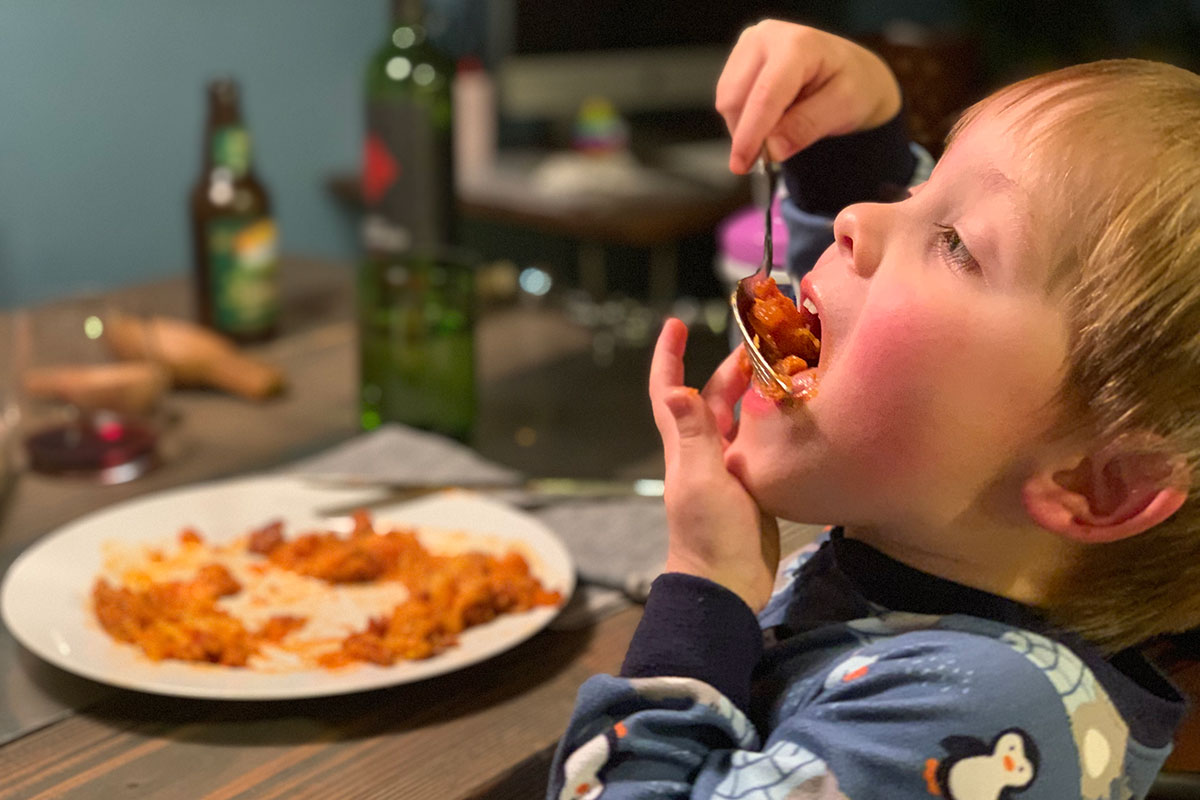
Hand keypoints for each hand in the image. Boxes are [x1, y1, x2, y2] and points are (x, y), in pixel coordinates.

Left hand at [649, 318, 779, 611]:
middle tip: (761, 343)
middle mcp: (704, 453)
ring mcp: (729, 471)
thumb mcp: (700, 480)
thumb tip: (675, 388)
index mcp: (685, 447)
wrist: (727, 585)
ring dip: (756, 393)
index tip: (675, 324)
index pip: (669, 393)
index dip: (669, 358)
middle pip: (713, 399)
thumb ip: (693, 435)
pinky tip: (799, 414)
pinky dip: (775, 424)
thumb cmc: (709, 533)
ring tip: (786, 369)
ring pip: (740, 420)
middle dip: (729, 369)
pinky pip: (762, 444)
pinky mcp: (755, 487)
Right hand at [716, 20, 901, 172]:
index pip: (765, 95)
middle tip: (768, 155)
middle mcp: (766, 37)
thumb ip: (807, 126)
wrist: (853, 71)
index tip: (742, 165)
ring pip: (727, 101)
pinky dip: (744, 118)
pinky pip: (729, 99)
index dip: (750, 134)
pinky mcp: (740, 57)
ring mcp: (749, 44)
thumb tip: (771, 148)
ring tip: (777, 129)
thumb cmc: (854, 84)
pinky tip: (768, 118)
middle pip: (735, 98)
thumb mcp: (843, 107)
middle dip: (746, 133)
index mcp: (797, 44)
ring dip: (744, 126)